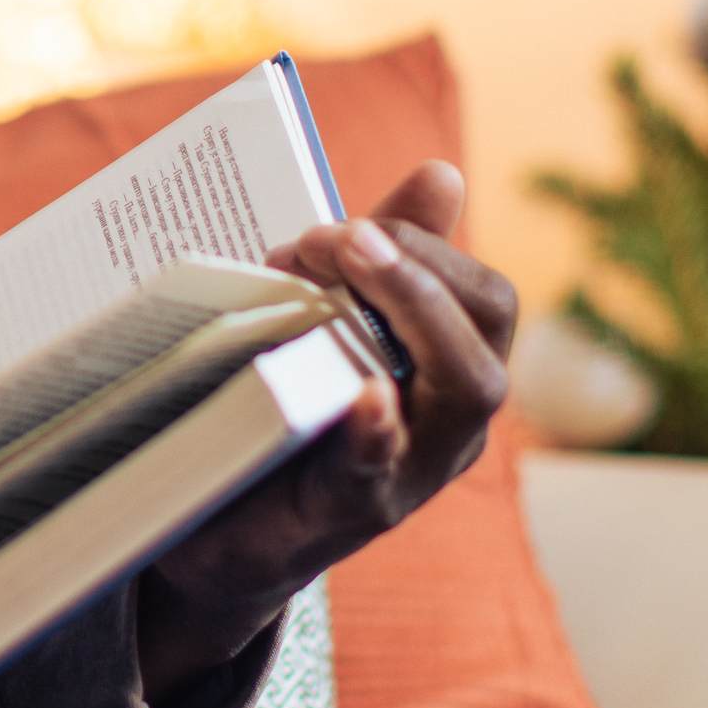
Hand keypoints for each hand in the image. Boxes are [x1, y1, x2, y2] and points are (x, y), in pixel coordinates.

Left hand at [134, 160, 515, 701]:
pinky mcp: (352, 512)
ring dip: (409, 313)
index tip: (345, 224)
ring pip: (467, 391)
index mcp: (452, 376)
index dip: (427, 245)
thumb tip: (442, 173)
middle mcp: (452, 426)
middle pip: (487, 331)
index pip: (486, 296)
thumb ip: (386, 256)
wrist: (220, 534)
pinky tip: (367, 394)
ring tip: (342, 272)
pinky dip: (376, 428)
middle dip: (418, 267)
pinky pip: (378, 468)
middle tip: (332, 238)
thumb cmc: (287, 414)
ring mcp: (413, 473)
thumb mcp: (332, 325)